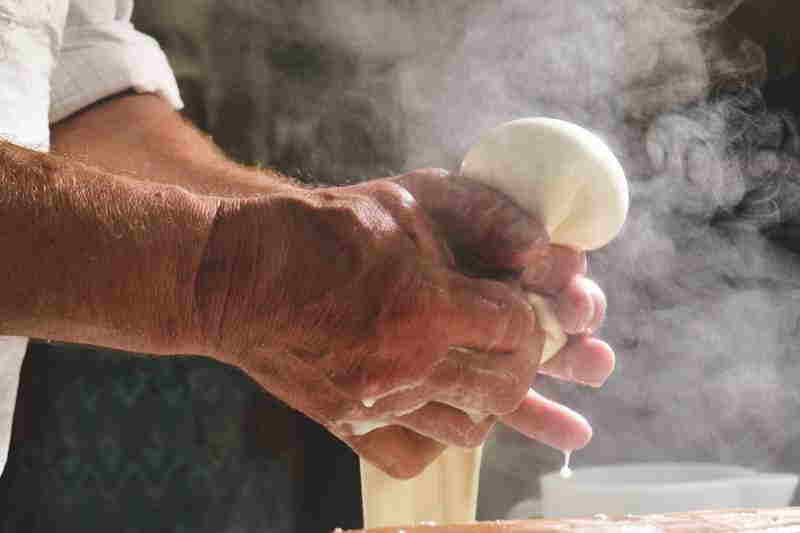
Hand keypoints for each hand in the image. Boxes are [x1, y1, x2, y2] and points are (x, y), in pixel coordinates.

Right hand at [189, 168, 611, 477]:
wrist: (233, 274)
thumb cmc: (321, 227)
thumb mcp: (406, 199)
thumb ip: (484, 217)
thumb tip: (542, 254)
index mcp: (427, 306)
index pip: (520, 328)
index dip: (534, 314)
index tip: (524, 303)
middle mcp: (407, 366)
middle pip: (506, 385)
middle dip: (525, 359)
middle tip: (513, 338)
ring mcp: (375, 404)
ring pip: (469, 429)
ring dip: (488, 400)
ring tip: (479, 370)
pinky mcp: (346, 425)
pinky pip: (415, 457)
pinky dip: (437, 437)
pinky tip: (436, 405)